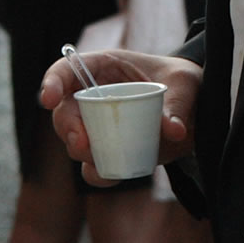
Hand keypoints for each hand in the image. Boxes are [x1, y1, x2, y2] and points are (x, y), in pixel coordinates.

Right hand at [39, 49, 199, 183]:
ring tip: (98, 159)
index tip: (48, 99)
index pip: (67, 70)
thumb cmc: (182, 82)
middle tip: (81, 143)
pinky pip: (93, 166)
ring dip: (81, 152)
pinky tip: (109, 174)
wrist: (195, 110)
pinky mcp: (109, 150)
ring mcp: (98, 126)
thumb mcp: (186, 83)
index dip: (52, 82)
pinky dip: (98, 173)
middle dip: (67, 128)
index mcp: (103, 68)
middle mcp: (94, 97)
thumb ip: (178, 103)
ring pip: (74, 140)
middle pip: (64, 111)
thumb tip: (172, 130)